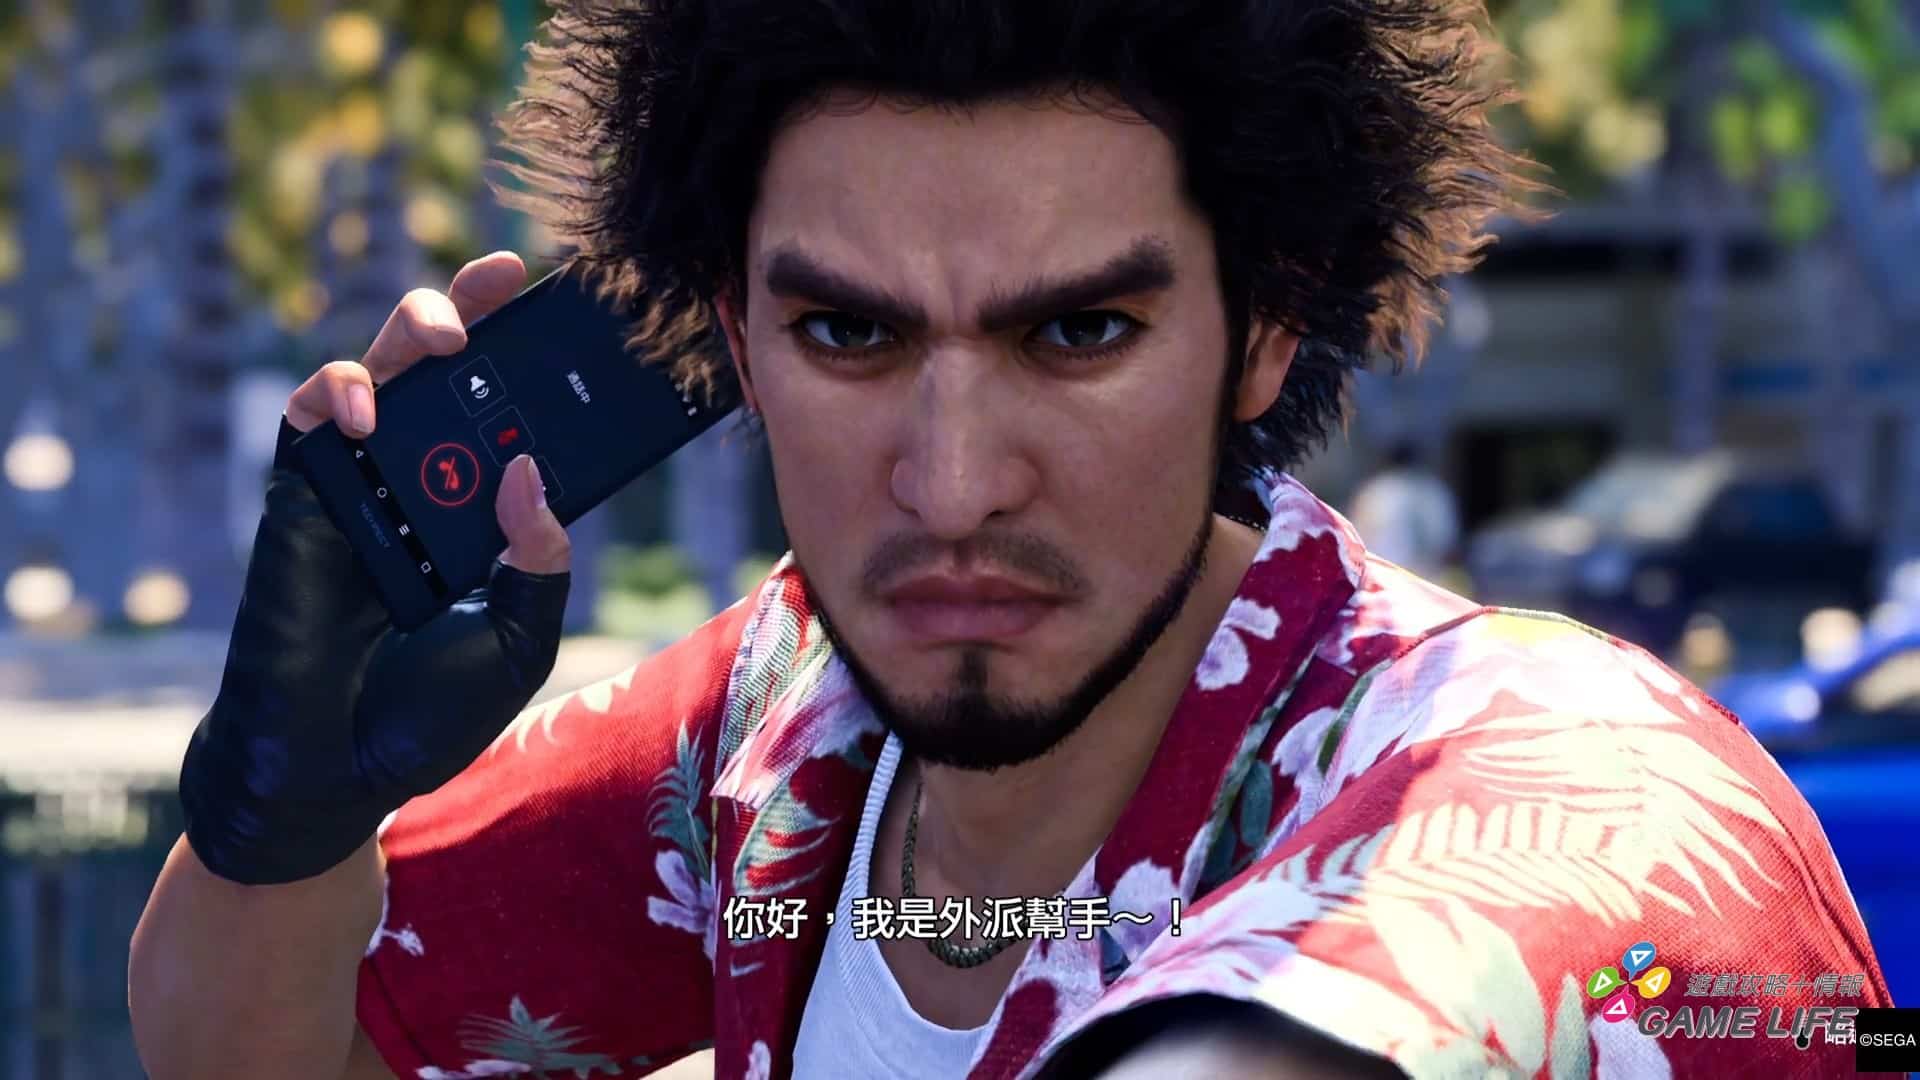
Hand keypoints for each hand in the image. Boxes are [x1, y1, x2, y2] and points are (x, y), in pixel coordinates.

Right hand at [180, 251, 575, 884]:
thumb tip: (531, 472)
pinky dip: (337, 395)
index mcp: (480, 511)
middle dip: (472, 312)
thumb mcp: (519, 635)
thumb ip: (539, 558)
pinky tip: (369, 415)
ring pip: (379, 370)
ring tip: (450, 338)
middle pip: (446, 374)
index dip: (535, 360)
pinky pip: (310, 416)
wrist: (341, 771)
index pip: (511, 415)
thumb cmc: (428, 712)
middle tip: (505, 279)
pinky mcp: (301, 494)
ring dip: (410, 333)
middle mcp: (423, 483)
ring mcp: (361, 482)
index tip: (578, 308)